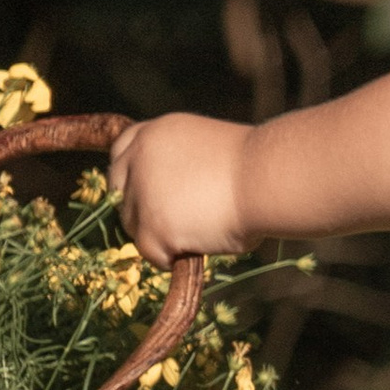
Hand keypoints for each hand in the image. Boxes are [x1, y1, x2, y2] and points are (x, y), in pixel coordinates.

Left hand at [109, 114, 253, 262]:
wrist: (270, 179)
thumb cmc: (256, 168)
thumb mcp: (208, 149)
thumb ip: (180, 165)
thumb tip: (168, 198)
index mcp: (155, 132)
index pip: (121, 151)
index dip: (130, 175)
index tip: (144, 192)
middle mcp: (139, 157)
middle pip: (119, 193)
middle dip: (140, 210)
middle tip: (172, 223)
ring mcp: (142, 193)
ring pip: (133, 227)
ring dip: (160, 235)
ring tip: (200, 232)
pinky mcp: (151, 226)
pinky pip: (152, 253)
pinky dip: (172, 257)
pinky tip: (199, 246)